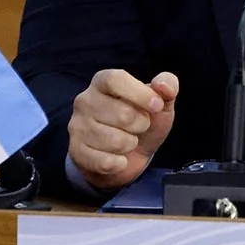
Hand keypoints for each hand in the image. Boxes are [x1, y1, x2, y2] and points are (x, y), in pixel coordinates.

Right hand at [68, 69, 178, 190]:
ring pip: (115, 141)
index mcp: (103, 81)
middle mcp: (85, 100)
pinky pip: (104, 162)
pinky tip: (119, 159)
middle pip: (122, 114)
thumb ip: (167, 86)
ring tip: (128, 141)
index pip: (116, 80)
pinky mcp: (76, 152)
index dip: (140, 94)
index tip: (157, 106)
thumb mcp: (160, 102)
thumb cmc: (142, 121)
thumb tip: (164, 86)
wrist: (128, 155)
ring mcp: (77, 126)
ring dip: (130, 144)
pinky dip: (120, 163)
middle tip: (140, 126)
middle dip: (141, 125)